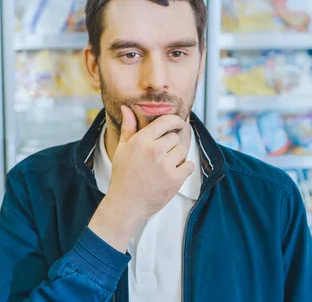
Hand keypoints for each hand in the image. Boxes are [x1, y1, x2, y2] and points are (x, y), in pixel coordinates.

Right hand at [88, 105, 194, 251]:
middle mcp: (154, 150)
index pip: (166, 121)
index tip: (179, 123)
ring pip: (182, 150)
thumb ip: (128, 127)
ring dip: (177, 157)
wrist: (126, 204)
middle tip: (162, 155)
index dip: (175, 121)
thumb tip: (127, 108)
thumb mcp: (122, 149)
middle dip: (171, 145)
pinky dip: (184, 168)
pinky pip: (189, 165)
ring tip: (164, 166)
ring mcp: (166, 165)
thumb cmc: (123, 176)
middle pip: (175, 137)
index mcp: (141, 140)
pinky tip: (173, 173)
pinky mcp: (175, 179)